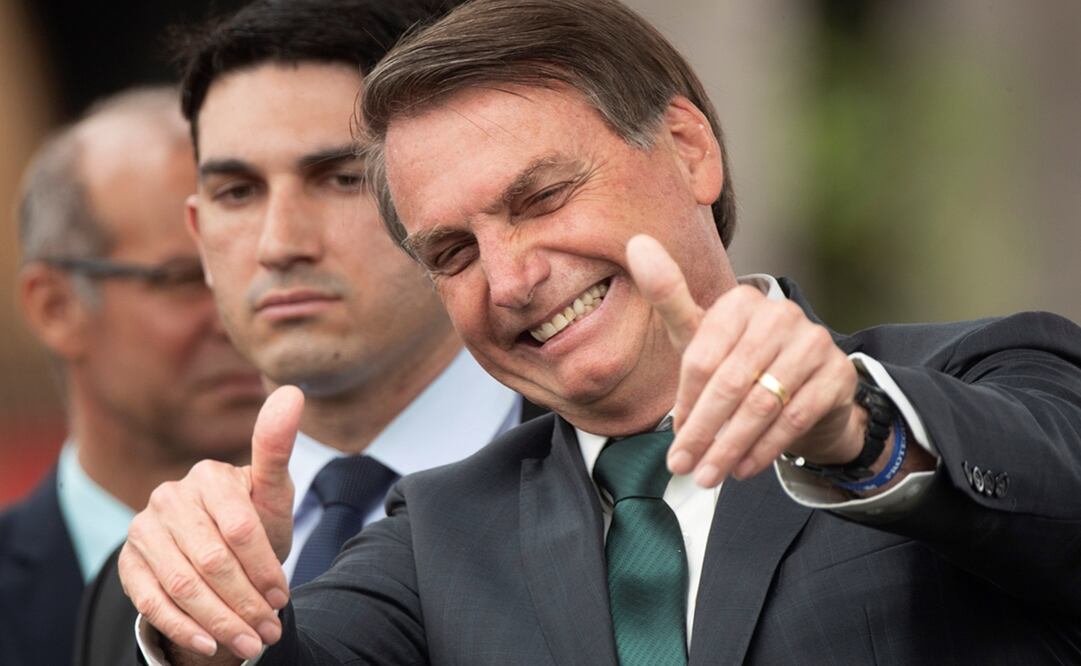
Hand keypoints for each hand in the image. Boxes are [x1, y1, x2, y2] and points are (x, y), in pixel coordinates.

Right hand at [119, 385, 303, 660]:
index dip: (264, 566)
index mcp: (207, 475)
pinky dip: (182, 628)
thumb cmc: (253, 521)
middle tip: (272, 631)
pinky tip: (209, 646)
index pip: (239, 526)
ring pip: (181, 584)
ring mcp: (142, 529)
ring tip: (252, 644)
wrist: (218, 550)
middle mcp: (168, 497)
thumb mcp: (272, 493)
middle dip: (245, 601)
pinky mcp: (128, 561)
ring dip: (219, 621)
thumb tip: (293, 392)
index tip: (285, 597)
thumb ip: (278, 448)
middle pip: (210, 560)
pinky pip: (150, 601)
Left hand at [626, 235, 863, 486]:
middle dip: (703, 432)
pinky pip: (795, 418)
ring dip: (730, 447)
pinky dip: (764, 448)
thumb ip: (668, 295)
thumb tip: (636, 242)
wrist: (806, 391)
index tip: (673, 439)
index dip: (685, 403)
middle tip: (682, 467)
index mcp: (741, 302)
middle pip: (730, 383)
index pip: (702, 358)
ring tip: (708, 476)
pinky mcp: (838, 375)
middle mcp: (781, 314)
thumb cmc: (738, 361)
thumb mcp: (699, 336)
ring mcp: (814, 343)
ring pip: (762, 404)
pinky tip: (744, 468)